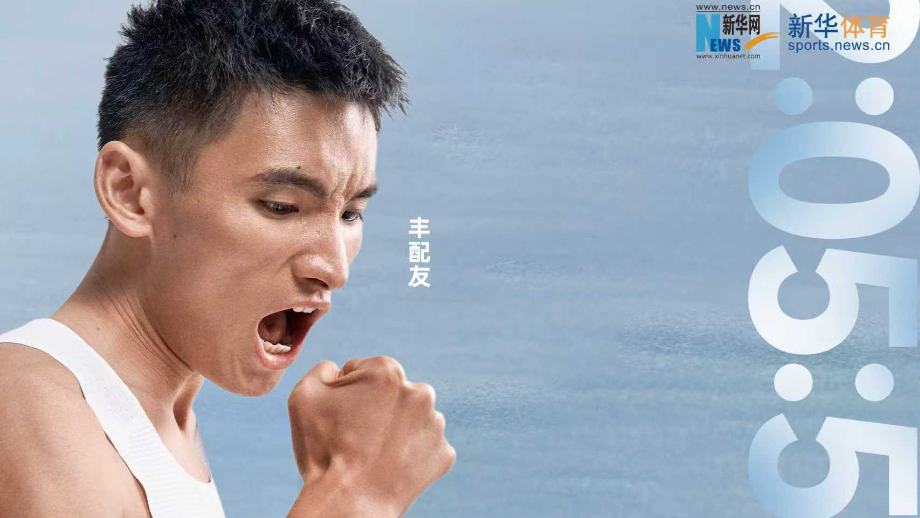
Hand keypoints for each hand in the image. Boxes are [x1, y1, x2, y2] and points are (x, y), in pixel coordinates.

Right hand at [288, 357, 454, 516]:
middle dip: (375, 408)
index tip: (340, 417)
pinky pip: (423, 447)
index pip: (361, 372)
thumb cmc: (324, 448)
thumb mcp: (304, 396)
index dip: (345, 394)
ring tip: (373, 453)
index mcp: (387, 370)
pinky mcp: (443, 453)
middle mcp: (420, 391)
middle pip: (390, 394)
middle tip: (356, 437)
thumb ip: (322, 370)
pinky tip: (390, 465)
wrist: (350, 503)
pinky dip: (409, 454)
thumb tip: (338, 370)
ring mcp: (435, 424)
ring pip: (410, 419)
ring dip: (395, 429)